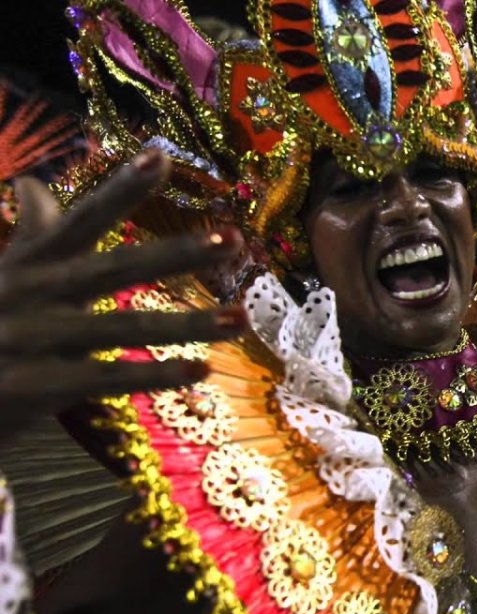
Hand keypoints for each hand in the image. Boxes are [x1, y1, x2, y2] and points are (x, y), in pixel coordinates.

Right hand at [0, 149, 245, 441]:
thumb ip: (29, 233)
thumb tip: (37, 183)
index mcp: (28, 265)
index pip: (80, 218)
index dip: (121, 187)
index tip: (161, 154)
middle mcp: (34, 294)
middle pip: (117, 268)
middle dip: (176, 253)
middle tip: (231, 238)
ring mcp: (36, 340)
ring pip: (127, 327)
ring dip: (188, 323)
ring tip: (239, 318)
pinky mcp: (37, 386)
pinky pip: (111, 378)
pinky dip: (158, 374)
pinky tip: (202, 371)